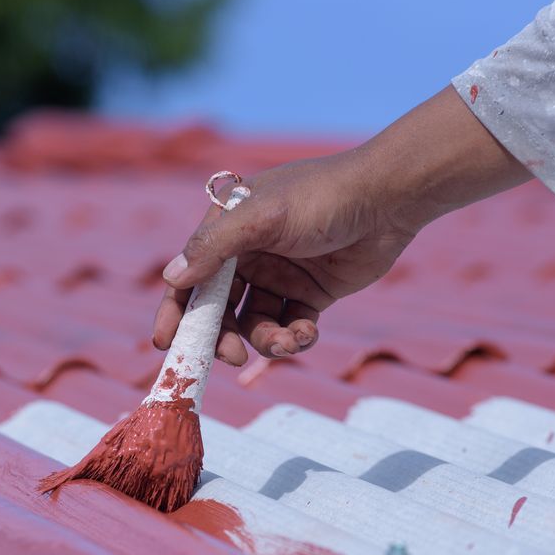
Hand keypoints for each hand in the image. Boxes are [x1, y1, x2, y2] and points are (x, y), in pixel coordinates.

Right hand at [152, 86, 531, 365]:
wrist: (387, 199)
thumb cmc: (321, 197)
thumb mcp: (262, 217)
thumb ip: (215, 248)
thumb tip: (171, 278)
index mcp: (228, 230)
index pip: (190, 277)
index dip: (175, 312)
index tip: (167, 345)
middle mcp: (249, 254)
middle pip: (220, 309)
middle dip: (223, 336)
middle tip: (232, 357)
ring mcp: (280, 275)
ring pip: (257, 323)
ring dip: (267, 341)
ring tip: (289, 342)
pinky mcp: (311, 292)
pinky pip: (290, 326)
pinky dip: (296, 336)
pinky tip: (308, 332)